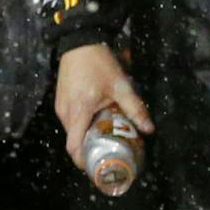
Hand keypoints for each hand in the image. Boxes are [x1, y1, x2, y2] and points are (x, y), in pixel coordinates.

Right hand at [54, 42, 153, 167]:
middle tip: (110, 151)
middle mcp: (65, 112)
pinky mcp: (61, 99)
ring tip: (106, 136)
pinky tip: (97, 120)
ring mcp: (60, 105)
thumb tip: (149, 130)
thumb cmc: (98, 63)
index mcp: (78, 112)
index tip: (98, 168)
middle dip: (90, 149)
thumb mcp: (120, 86)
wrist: (79, 41)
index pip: (74, 147)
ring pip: (72, 130)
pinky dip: (81, 125)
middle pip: (74, 141)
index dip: (83, 161)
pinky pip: (70, 120)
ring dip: (86, 136)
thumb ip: (134, 108)